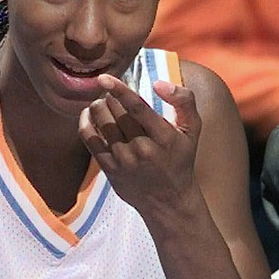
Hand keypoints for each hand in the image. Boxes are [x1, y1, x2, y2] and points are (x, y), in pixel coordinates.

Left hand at [78, 74, 201, 216]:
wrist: (168, 201)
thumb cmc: (180, 159)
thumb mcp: (193, 130)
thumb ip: (184, 100)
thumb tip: (158, 83)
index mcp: (164, 137)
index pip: (137, 108)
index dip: (119, 90)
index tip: (104, 77)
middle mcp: (142, 149)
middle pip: (116, 114)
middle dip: (109, 97)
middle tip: (110, 92)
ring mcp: (124, 161)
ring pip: (102, 124)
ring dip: (97, 107)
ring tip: (101, 102)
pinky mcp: (110, 169)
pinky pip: (90, 141)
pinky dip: (85, 123)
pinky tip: (88, 114)